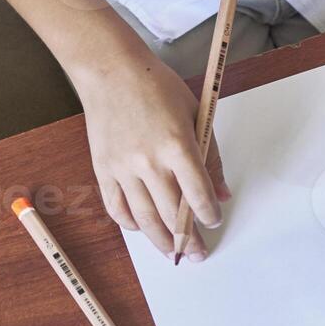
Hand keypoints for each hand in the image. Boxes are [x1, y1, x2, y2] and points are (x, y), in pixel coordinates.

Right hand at [79, 48, 229, 261]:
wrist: (111, 72)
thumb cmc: (159, 88)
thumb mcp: (198, 116)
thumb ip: (212, 158)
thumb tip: (222, 195)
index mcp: (178, 146)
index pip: (198, 194)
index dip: (208, 214)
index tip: (213, 221)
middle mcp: (149, 161)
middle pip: (171, 213)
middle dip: (187, 238)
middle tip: (198, 253)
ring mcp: (123, 167)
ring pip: (143, 217)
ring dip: (160, 240)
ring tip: (172, 252)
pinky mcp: (103, 169)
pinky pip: (116, 207)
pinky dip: (130, 224)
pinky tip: (143, 229)